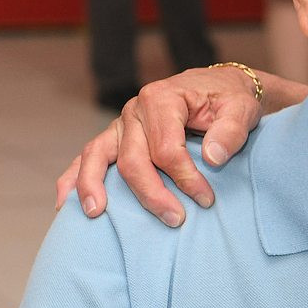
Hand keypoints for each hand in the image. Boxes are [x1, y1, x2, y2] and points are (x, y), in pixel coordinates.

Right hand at [55, 66, 265, 226]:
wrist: (219, 88)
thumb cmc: (230, 100)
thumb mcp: (242, 110)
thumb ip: (230, 131)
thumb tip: (212, 158)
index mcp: (163, 99)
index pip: (166, 148)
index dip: (185, 178)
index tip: (206, 200)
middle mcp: (135, 110)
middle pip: (133, 159)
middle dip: (152, 194)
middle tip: (176, 220)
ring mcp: (122, 124)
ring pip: (98, 156)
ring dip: (94, 186)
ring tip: (96, 214)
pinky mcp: (116, 136)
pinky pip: (89, 156)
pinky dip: (75, 178)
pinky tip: (65, 203)